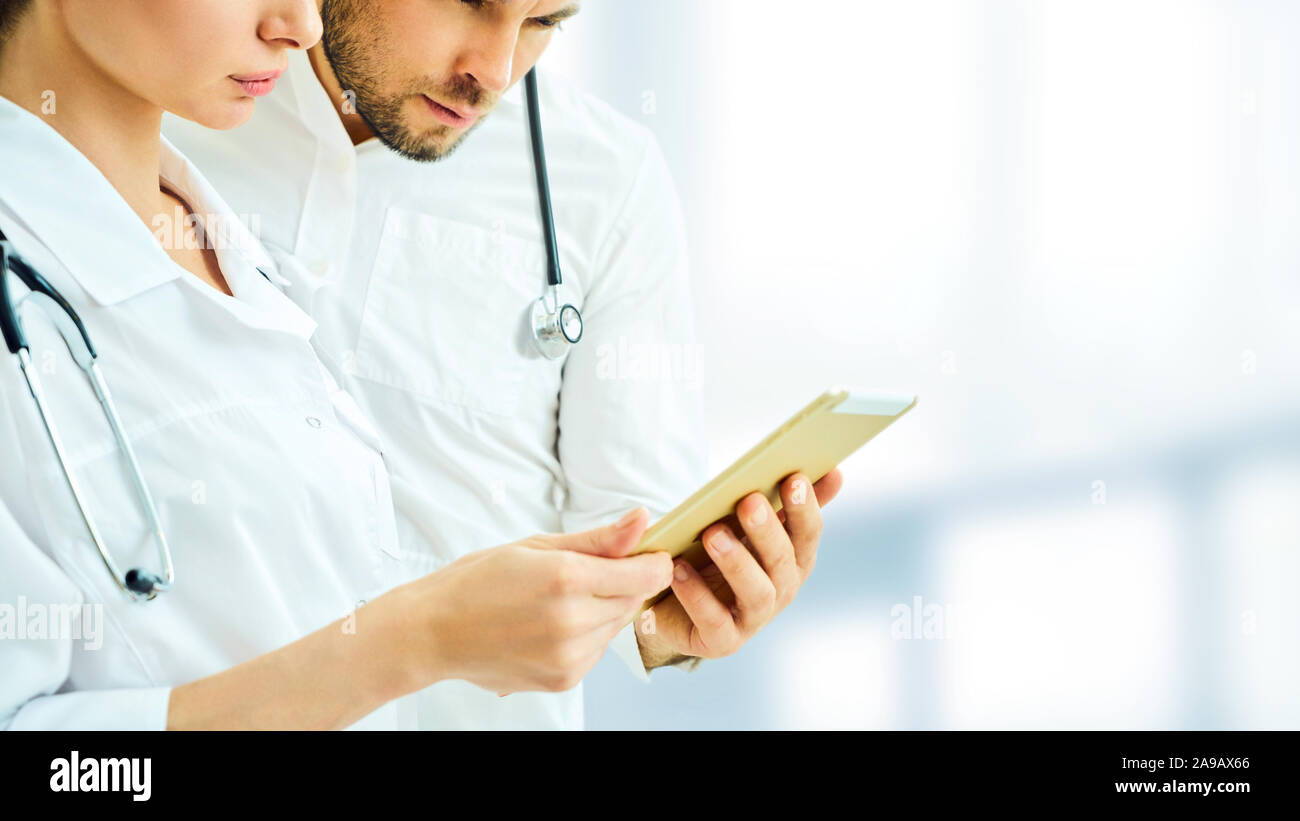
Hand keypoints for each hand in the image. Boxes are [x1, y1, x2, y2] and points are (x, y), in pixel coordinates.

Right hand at [373, 508, 673, 694]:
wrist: (434, 632)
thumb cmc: (478, 581)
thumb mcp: (537, 546)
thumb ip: (598, 539)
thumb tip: (643, 519)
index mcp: (565, 578)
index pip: (645, 574)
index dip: (652, 562)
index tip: (646, 554)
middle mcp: (572, 621)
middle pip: (633, 599)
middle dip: (621, 583)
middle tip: (581, 573)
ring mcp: (569, 656)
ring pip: (616, 625)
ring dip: (602, 610)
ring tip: (557, 601)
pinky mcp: (564, 679)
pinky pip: (597, 650)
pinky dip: (586, 635)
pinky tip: (551, 625)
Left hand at [635, 469, 843, 667]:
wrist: (677, 607)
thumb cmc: (718, 557)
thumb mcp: (749, 528)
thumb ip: (786, 503)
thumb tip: (833, 472)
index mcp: (793, 559)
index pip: (808, 534)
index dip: (804, 508)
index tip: (794, 478)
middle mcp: (781, 590)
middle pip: (782, 560)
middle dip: (767, 531)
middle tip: (749, 501)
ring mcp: (753, 619)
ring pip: (756, 592)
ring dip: (736, 561)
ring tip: (712, 534)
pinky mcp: (722, 640)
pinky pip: (713, 620)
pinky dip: (697, 594)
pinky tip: (679, 568)